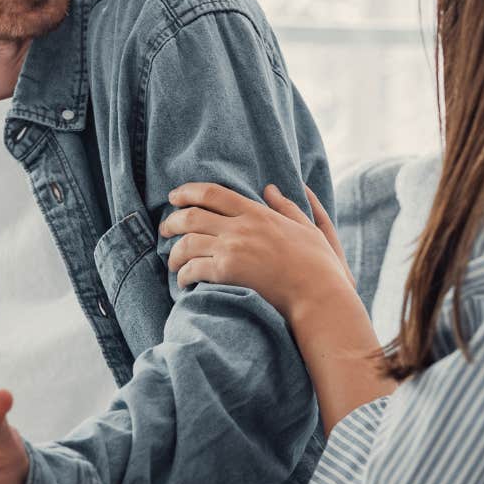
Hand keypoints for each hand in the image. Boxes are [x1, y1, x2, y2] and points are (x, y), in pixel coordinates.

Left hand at [162, 182, 394, 428]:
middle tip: (165, 229)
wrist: (318, 295)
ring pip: (187, 242)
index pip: (212, 193)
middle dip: (172, 221)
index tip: (174, 197)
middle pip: (191, 216)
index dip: (187, 192)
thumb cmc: (318, 265)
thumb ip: (288, 206)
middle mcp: (240, 227)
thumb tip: (271, 188)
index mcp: (257, 212)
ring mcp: (232, 248)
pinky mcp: (227, 272)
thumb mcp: (307, 227)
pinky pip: (193, 268)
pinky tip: (184, 281)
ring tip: (172, 262)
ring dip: (174, 253)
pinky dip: (183, 275)